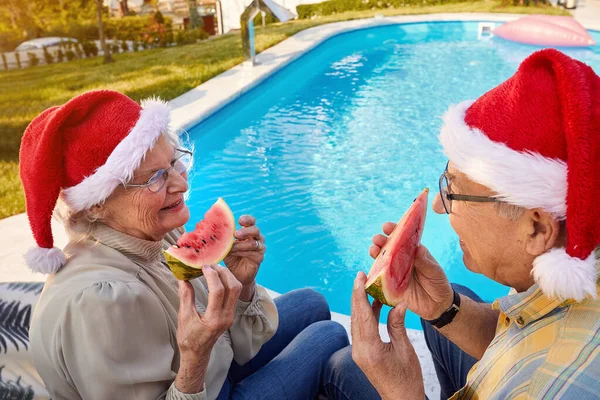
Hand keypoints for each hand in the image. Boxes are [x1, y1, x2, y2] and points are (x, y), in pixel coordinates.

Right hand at [176, 265, 241, 355]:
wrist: (197, 354)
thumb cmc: (188, 338)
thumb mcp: (184, 317)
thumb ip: (185, 296)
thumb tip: (183, 277)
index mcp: (214, 319)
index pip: (218, 291)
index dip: (212, 276)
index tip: (203, 266)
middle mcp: (226, 317)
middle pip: (233, 287)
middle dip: (223, 272)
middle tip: (211, 264)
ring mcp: (231, 316)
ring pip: (237, 290)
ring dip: (227, 276)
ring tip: (214, 269)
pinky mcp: (231, 314)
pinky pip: (234, 294)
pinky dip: (228, 282)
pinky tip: (217, 278)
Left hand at [223, 215, 265, 285]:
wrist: (235, 274)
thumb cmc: (230, 257)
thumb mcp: (225, 246)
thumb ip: (222, 238)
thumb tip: (209, 229)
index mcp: (248, 231)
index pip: (251, 221)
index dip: (247, 219)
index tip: (240, 220)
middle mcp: (256, 237)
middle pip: (255, 230)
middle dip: (245, 231)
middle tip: (236, 234)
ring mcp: (259, 247)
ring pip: (253, 242)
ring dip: (240, 245)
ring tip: (231, 248)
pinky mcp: (259, 256)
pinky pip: (253, 252)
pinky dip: (243, 252)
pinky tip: (235, 254)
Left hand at [351, 272, 424, 399]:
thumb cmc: (408, 379)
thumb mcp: (405, 350)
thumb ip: (397, 325)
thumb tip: (397, 303)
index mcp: (370, 349)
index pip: (363, 315)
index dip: (360, 294)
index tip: (359, 277)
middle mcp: (359, 350)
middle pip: (356, 316)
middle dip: (357, 295)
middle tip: (360, 276)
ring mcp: (358, 353)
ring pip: (357, 322)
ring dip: (361, 304)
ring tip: (367, 286)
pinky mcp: (362, 354)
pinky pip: (361, 330)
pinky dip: (366, 316)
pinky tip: (374, 305)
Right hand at [370, 222, 453, 319]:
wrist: (438, 305)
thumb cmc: (438, 284)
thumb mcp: (435, 272)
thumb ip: (426, 262)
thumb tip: (419, 248)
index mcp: (412, 252)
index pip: (402, 238)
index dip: (393, 231)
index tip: (386, 227)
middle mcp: (401, 261)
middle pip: (388, 248)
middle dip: (381, 241)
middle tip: (377, 239)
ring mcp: (395, 273)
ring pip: (382, 262)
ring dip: (376, 255)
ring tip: (373, 250)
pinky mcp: (391, 287)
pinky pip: (381, 280)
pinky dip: (374, 275)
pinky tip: (371, 271)